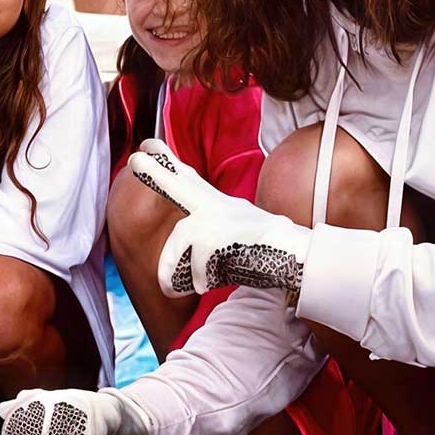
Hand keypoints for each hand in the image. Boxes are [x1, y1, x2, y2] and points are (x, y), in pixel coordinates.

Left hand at [128, 139, 309, 296]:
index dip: (167, 165)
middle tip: (135, 160)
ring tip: (178, 288)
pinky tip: (209, 285)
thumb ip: (210, 235)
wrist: (298, 257)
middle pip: (180, 185)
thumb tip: (176, 264)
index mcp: (218, 206)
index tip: (147, 146)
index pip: (189, 181)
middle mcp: (217, 207)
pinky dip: (199, 281)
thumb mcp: (236, 233)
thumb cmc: (268, 251)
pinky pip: (194, 266)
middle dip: (157, 173)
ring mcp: (218, 220)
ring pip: (179, 242)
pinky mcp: (219, 237)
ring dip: (172, 270)